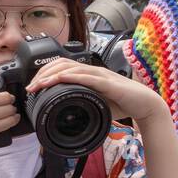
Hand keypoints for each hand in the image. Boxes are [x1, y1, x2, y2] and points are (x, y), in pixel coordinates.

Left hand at [25, 58, 169, 125]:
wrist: (146, 105)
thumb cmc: (125, 104)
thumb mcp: (98, 104)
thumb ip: (84, 103)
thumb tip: (66, 113)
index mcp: (90, 75)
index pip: (63, 66)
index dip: (45, 73)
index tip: (35, 87)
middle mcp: (93, 71)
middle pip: (61, 63)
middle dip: (42, 73)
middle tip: (31, 87)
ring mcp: (100, 75)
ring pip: (70, 68)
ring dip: (50, 75)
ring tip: (38, 85)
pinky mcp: (107, 82)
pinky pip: (86, 76)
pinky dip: (70, 76)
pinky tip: (60, 79)